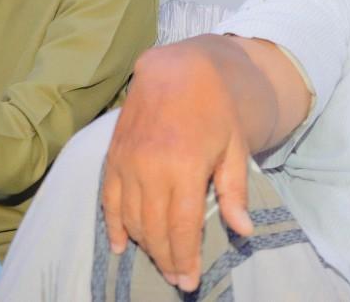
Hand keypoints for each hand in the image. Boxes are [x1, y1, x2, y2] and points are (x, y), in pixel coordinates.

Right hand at [101, 42, 253, 291]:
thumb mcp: (234, 145)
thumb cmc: (214, 107)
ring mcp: (128, 162)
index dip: (185, 258)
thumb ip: (234, 190)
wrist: (177, 68)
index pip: (182, 227)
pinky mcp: (113, 156)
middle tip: (176, 277)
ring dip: (144, 245)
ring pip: (131, 218)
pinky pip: (108, 199)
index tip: (189, 281)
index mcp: (185, 166)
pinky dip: (113, 225)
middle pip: (154, 229)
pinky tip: (121, 245)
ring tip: (159, 260)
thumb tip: (242, 231)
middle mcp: (151, 168)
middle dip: (166, 258)